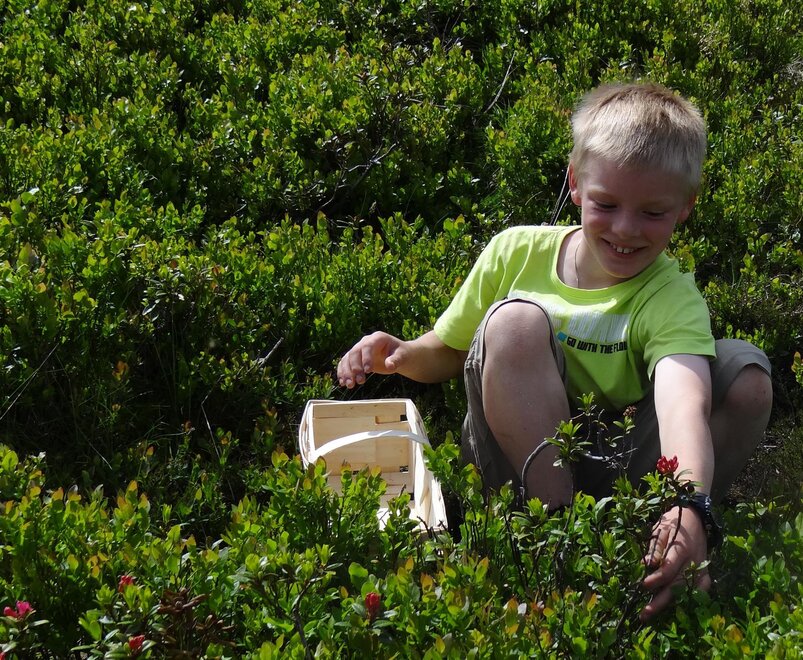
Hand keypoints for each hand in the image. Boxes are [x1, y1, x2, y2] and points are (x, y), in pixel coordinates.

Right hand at [336, 331, 407, 388]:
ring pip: (347, 358)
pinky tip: (343, 383)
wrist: (397, 356)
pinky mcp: (355, 358)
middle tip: (360, 381)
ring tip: (350, 385)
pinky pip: (345, 364)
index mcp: (377, 338)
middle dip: (355, 367)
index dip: (366, 358)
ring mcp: (359, 349)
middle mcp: (365, 341)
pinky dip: (342, 373)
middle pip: (355, 352)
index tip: (368, 371)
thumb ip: (396, 360)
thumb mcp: (401, 356)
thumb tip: (390, 365)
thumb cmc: (400, 354)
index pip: (367, 346)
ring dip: (346, 372)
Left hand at [640, 505, 710, 620]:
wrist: (696, 518)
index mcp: (681, 549)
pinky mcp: (705, 572)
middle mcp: (694, 562)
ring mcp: (702, 568)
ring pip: (688, 591)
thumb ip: (655, 547)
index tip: (643, 586)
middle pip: (677, 586)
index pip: (669, 569)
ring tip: (654, 615)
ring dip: (671, 604)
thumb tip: (647, 564)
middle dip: (660, 601)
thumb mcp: (661, 529)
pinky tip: (678, 608)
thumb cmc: (674, 522)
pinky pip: (701, 589)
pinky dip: (692, 599)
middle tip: (644, 615)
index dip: (656, 579)